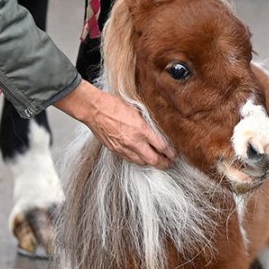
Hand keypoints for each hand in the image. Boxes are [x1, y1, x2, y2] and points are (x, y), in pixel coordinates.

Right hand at [55, 81, 174, 168]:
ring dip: (151, 162)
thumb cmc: (113, 105)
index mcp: (142, 129)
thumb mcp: (137, 109)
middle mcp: (134, 141)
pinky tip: (141, 157)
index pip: (162, 146)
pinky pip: (130, 159)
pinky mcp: (115, 150)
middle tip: (170, 163)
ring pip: (142, 162)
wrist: (94, 109)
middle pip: (154, 160)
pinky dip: (138, 160)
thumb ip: (147, 122)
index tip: (174, 154)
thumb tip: (157, 130)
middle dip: (164, 163)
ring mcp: (123, 148)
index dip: (171, 153)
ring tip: (157, 161)